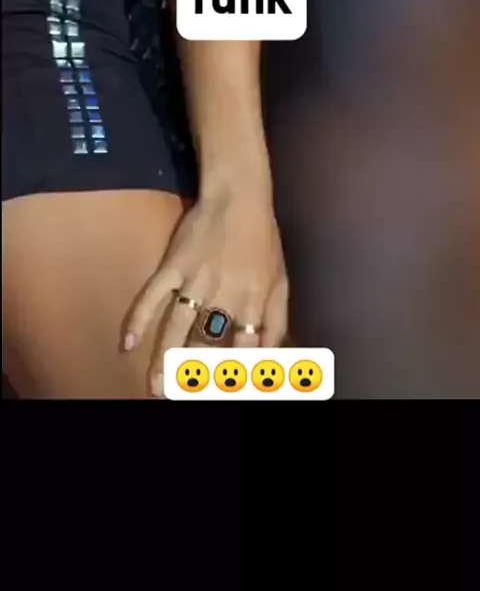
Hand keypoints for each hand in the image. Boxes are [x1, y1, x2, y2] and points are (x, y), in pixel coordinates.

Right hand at [123, 187, 287, 396]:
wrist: (239, 197)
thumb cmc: (263, 241)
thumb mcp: (280, 281)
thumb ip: (275, 321)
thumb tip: (269, 356)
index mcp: (252, 300)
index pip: (243, 348)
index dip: (234, 373)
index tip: (222, 389)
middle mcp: (224, 294)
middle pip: (206, 343)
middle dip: (194, 374)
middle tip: (180, 394)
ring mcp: (195, 279)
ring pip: (176, 326)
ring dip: (164, 358)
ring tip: (155, 386)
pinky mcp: (173, 264)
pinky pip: (152, 295)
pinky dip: (138, 318)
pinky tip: (126, 343)